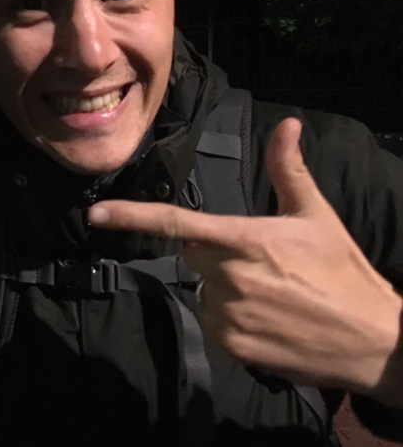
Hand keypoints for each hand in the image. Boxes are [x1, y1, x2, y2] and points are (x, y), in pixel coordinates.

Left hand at [88, 117, 402, 405]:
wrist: (374, 341)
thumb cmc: (343, 272)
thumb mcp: (316, 216)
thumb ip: (288, 169)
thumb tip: (286, 123)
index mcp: (244, 239)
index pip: (176, 224)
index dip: (131, 217)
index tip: (96, 214)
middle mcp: (229, 276)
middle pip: (193, 255)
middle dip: (214, 253)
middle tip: (260, 260)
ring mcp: (228, 314)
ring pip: (202, 290)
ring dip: (223, 288)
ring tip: (270, 293)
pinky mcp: (232, 345)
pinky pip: (213, 322)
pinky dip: (230, 319)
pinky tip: (268, 319)